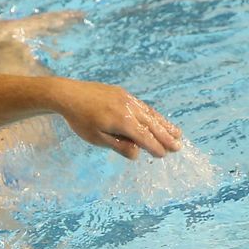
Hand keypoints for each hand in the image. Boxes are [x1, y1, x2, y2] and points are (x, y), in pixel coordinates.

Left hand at [50, 78, 182, 158]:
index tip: (164, 155)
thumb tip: (137, 154)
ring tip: (177, 133)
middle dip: (166, 137)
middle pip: (152, 125)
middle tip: (178, 147)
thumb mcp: (97, 138)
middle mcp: (129, 108)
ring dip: (164, 124)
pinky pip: (143, 106)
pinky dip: (153, 114)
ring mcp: (127, 99)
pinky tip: (157, 119)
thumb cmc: (80, 120)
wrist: (69, 94)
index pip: (144, 137)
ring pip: (150, 114)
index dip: (155, 147)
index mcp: (122, 121)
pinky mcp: (123, 94)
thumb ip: (118, 145)